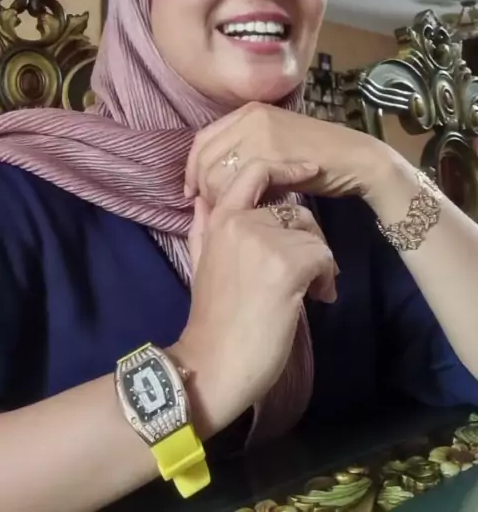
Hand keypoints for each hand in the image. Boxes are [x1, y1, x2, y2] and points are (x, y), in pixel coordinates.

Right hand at [177, 160, 336, 438]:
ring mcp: (265, 241)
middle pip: (295, 211)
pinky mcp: (288, 265)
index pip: (254, 172)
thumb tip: (200, 197)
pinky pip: (324, 258)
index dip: (285, 167)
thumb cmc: (212, 318)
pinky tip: (318, 299)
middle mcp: (241, 220)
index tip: (309, 169)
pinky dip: (328, 279)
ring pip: (313, 236)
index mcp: (221, 218)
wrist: (214, 362)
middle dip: (308, 239)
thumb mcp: (200, 262)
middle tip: (311, 274)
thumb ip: (204, 226)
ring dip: (320, 263)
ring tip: (313, 291)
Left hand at [185, 101, 393, 207]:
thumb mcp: (273, 143)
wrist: (354, 159)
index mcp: (247, 111)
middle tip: (212, 208)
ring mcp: (260, 133)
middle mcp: (249, 116)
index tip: (192, 193)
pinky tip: (250, 209)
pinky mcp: (273, 153)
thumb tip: (211, 176)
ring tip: (235, 210)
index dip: (192, 169)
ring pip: (216, 173)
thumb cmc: (315, 157)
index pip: (202, 140)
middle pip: (204, 158)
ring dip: (220, 197)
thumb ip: (244, 150)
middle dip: (202, 187)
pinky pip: (238, 183)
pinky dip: (238, 200)